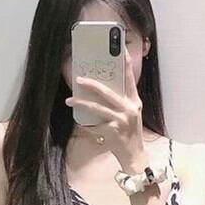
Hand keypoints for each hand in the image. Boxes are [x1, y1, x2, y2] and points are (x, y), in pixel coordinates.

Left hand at [65, 46, 146, 170]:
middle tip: (79, 78)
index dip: (126, 63)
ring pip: (97, 107)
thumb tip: (100, 89)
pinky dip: (85, 124)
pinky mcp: (113, 131)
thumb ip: (120, 102)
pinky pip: (94, 125)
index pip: (130, 78)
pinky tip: (79, 122)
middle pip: (107, 92)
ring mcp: (121, 120)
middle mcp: (129, 108)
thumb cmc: (130, 133)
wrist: (134, 155)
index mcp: (134, 101)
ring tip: (70, 100)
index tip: (120, 49)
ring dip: (81, 103)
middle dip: (91, 84)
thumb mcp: (130, 114)